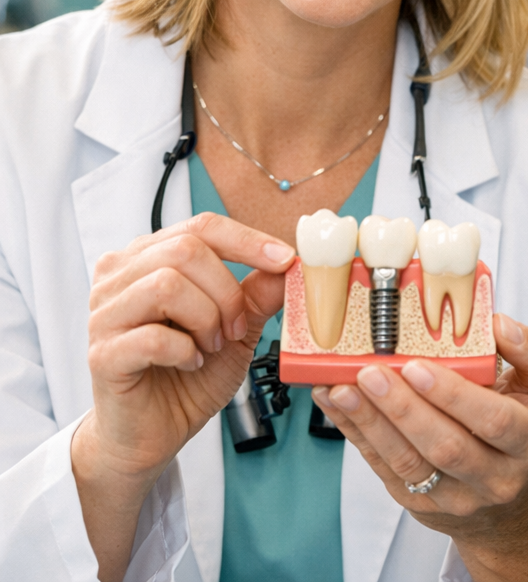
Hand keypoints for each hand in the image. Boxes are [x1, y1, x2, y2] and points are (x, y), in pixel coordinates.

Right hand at [71, 212, 294, 580]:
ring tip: (211, 347)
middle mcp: (120, 275)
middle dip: (226, 291)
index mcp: (150, 257)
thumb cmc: (190, 374)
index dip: (248, 240)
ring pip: (167, 285)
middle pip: (186, 250)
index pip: (202, 227)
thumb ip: (258, 293)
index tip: (286, 260)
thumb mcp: (237, 328)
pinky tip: (189, 363)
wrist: (154, 432)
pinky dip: (185, 350)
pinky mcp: (102, 353)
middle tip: (236, 328)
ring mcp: (105, 313)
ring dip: (206, 319)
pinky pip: (153, 336)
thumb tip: (292, 263)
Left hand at [313, 314, 527, 581]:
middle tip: (370, 372)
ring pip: (409, 464)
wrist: (519, 507)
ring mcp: (457, 499)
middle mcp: (497, 479)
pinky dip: (357, 435)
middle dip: (403, 409)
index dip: (454, 395)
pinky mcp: (422, 505)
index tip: (418, 366)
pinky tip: (337, 403)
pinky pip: (385, 470)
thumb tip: (498, 322)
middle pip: (446, 447)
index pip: (494, 421)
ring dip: (371, 424)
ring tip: (342, 388)